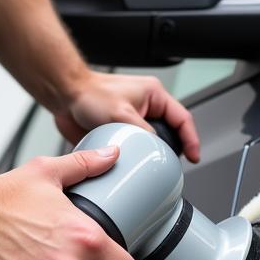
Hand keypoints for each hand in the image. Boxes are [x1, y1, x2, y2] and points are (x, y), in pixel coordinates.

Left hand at [55, 71, 200, 162]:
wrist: (65, 96)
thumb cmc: (89, 93)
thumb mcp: (121, 113)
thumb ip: (143, 132)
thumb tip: (156, 150)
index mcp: (154, 96)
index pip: (183, 119)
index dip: (192, 139)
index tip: (194, 156)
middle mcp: (147, 108)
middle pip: (171, 132)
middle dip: (173, 149)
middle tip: (171, 165)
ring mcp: (134, 120)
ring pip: (152, 142)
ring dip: (152, 154)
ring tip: (152, 166)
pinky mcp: (121, 131)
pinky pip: (135, 147)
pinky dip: (135, 157)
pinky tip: (133, 166)